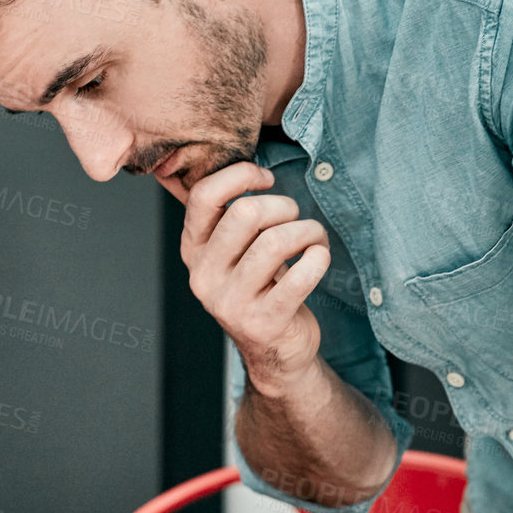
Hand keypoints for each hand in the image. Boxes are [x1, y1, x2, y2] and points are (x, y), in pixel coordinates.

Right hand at [179, 161, 329, 396]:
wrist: (274, 351)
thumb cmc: (260, 286)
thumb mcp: (232, 251)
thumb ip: (228, 213)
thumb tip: (247, 162)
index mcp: (192, 250)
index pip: (204, 196)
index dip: (242, 176)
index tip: (266, 180)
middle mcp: (204, 276)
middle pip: (245, 214)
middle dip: (284, 206)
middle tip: (296, 218)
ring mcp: (230, 302)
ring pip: (275, 241)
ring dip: (307, 231)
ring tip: (313, 238)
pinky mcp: (263, 322)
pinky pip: (300, 276)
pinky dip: (319, 258)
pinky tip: (319, 258)